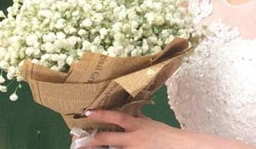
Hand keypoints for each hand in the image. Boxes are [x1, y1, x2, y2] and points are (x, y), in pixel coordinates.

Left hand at [72, 110, 188, 147]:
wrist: (179, 147)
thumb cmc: (165, 135)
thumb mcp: (150, 123)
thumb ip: (137, 119)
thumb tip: (127, 111)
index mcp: (137, 125)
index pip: (117, 117)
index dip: (102, 114)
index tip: (88, 112)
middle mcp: (133, 138)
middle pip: (107, 139)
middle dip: (91, 140)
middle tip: (76, 141)